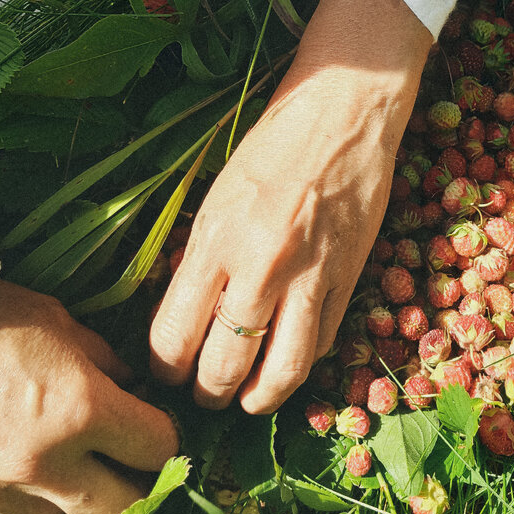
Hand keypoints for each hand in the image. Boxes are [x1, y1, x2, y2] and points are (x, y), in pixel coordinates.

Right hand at [0, 280, 178, 513]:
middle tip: (144, 477)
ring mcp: (0, 487)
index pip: (157, 448)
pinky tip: (31, 470)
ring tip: (83, 474)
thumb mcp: (62, 325)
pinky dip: (32, 501)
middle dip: (143, 497)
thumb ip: (106, 365)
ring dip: (83, 506)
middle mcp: (45, 459)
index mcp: (80, 407)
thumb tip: (133, 392)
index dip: (168, 438)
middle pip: (123, 513)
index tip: (162, 429)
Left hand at [149, 0, 432, 412]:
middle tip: (203, 397)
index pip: (174, 335)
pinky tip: (289, 365)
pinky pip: (323, 341)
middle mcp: (260, 267)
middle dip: (207, 392)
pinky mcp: (348, 278)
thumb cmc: (273, 143)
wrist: (345, 111)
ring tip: (248, 402)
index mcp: (215, 240)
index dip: (165, 367)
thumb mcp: (217, 195)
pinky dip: (304, 363)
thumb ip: (202, 256)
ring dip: (259, 398)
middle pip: (224, 364)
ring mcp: (310, 277)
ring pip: (281, 369)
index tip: (165, 371)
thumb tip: (186, 315)